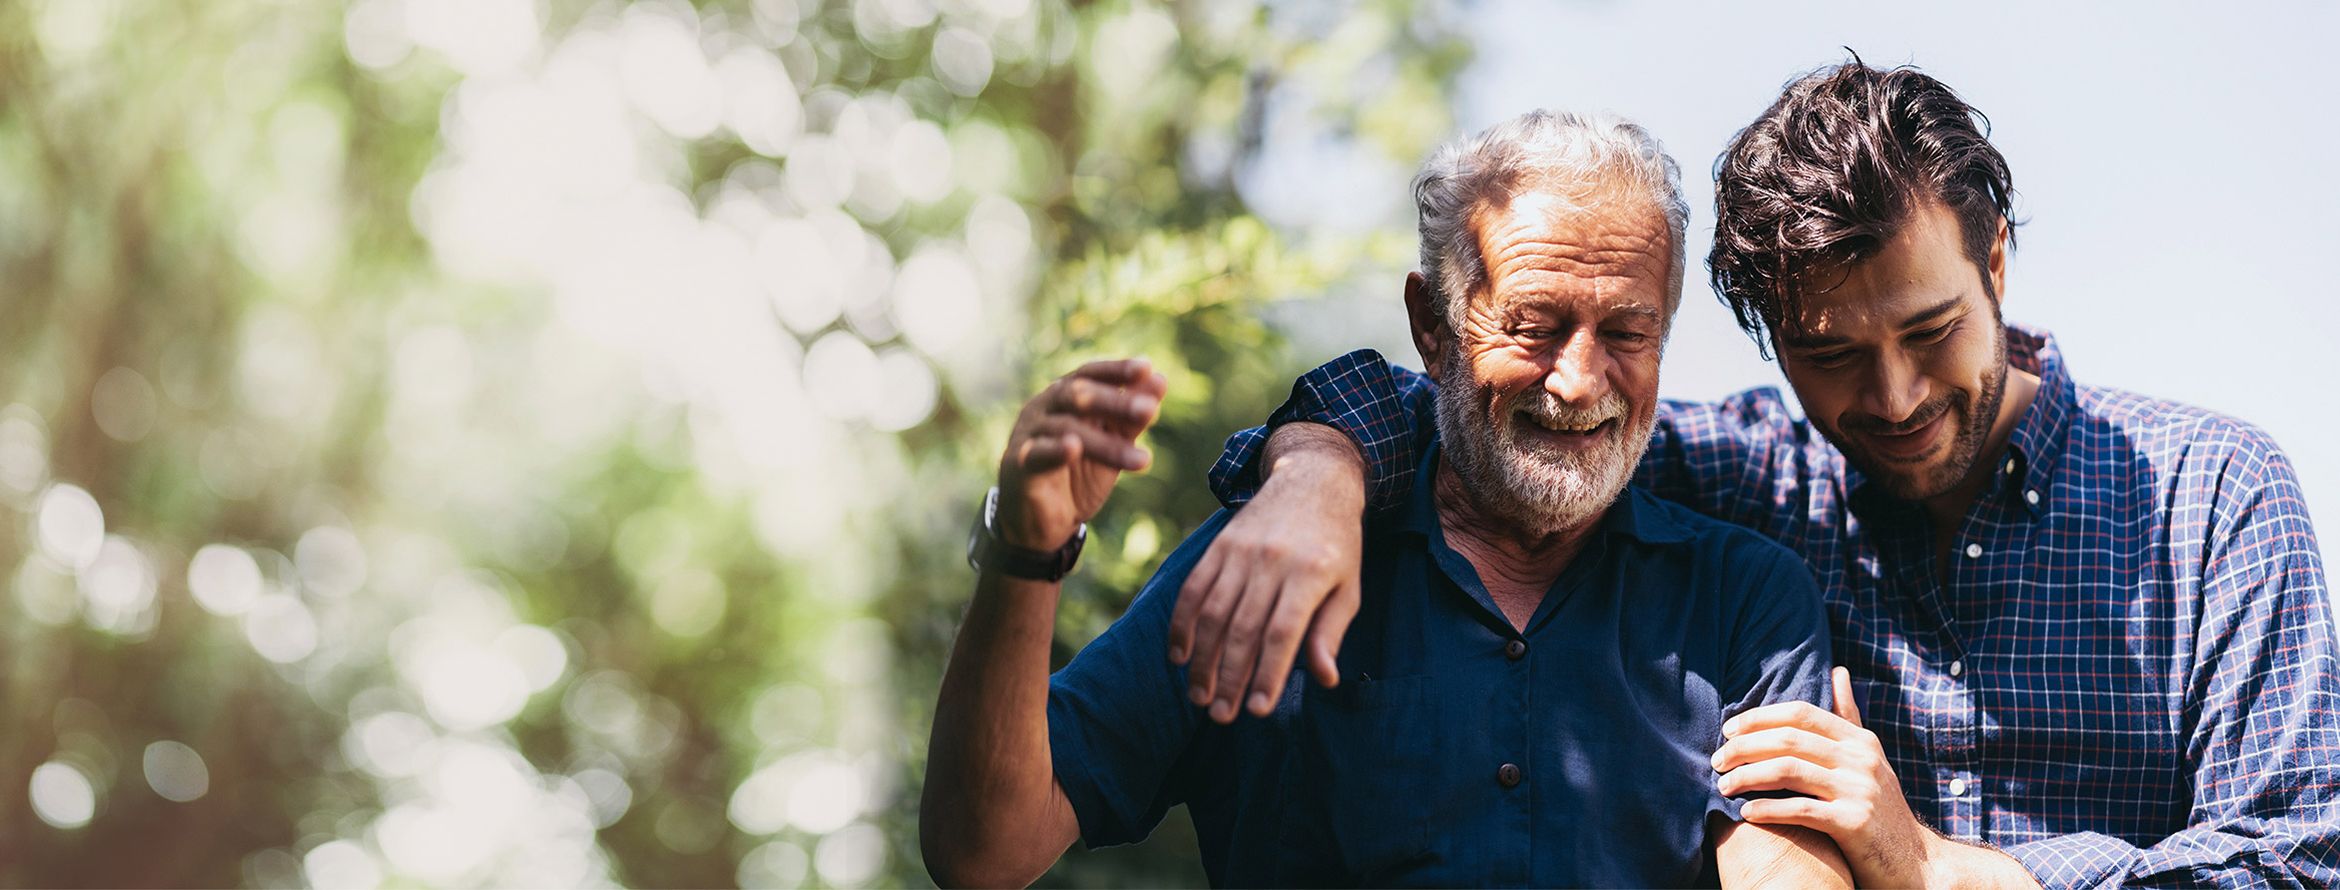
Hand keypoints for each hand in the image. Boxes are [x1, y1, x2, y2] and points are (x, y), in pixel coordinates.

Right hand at [995, 358, 1167, 551]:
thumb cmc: (1077, 474)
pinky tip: (1074, 448)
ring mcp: (1028, 433)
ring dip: (1106, 444)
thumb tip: (1160, 381)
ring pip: (1066, 429)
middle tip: (1150, 410)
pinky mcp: (1018, 464)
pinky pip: (1037, 453)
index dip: (1116, 370)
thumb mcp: (1111, 444)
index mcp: (1064, 396)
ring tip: (1142, 459)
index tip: (1146, 369)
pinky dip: (1056, 449)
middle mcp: (1043, 407)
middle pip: (1078, 395)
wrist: (1041, 521)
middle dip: (1116, 403)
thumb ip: (1131, 418)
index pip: (1090, 374)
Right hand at [1167, 423, 1365, 722]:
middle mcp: (1272, 561)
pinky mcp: (1219, 546)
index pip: (1283, 632)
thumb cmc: (1336, 545)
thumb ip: (1332, 633)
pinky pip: (1193, 589)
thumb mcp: (1349, 587)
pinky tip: (1178, 656)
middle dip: (1229, 677)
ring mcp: (1241, 551)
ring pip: (1212, 613)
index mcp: (1311, 573)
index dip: (1268, 674)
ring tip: (1199, 696)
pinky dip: (1182, 625)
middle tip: (1220, 716)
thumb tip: (1325, 679)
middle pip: (1243, 628)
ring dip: (1201, 659)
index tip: (1258, 711)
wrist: (1312, 481)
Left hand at [1713, 668, 2035, 888]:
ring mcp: (1860, 791)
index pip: (1801, 713)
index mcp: (1860, 741)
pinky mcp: (1855, 824)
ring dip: (1747, 777)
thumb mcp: (1869, 759)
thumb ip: (1849, 718)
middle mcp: (1862, 760)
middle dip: (1744, 748)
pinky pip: (1801, 810)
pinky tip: (1746, 813)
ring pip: (1789, 771)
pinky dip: (1768, 809)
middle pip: (1789, 739)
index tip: (1727, 729)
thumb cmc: (1881, 809)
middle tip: (1716, 761)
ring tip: (1723, 786)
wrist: (1917, 863)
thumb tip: (1838, 670)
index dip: (1759, 717)